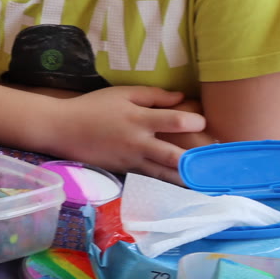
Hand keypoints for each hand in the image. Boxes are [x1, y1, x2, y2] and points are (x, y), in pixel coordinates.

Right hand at [54, 86, 206, 180]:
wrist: (62, 129)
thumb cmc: (93, 107)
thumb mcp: (122, 93)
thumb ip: (153, 95)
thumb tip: (182, 98)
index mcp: (139, 119)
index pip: (177, 121)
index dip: (196, 121)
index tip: (204, 121)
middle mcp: (138, 143)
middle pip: (176, 156)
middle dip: (199, 159)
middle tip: (217, 159)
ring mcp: (132, 160)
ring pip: (167, 174)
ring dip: (190, 178)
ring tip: (209, 180)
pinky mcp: (125, 171)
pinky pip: (153, 179)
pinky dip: (171, 182)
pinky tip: (186, 185)